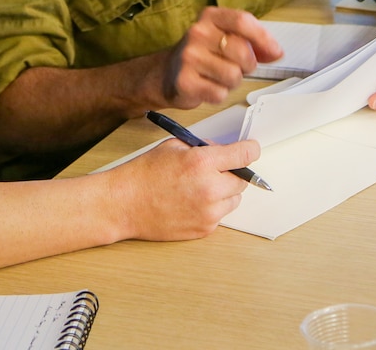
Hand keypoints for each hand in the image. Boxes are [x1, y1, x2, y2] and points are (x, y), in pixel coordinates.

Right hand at [115, 137, 262, 239]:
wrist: (125, 204)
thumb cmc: (144, 174)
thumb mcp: (174, 146)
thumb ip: (203, 147)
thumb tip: (223, 151)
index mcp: (203, 162)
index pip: (245, 154)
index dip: (250, 150)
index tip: (251, 150)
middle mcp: (210, 188)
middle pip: (243, 179)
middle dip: (233, 172)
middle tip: (215, 171)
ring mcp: (208, 212)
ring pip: (234, 200)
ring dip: (224, 192)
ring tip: (199, 188)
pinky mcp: (204, 229)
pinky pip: (220, 216)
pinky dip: (212, 209)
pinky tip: (191, 203)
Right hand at [159, 7, 284, 107]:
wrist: (166, 74)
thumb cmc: (203, 55)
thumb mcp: (225, 39)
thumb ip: (253, 42)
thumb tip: (276, 52)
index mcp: (210, 17)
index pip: (242, 21)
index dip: (263, 38)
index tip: (275, 52)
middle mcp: (197, 32)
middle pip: (241, 52)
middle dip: (247, 65)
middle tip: (235, 67)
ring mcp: (189, 57)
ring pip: (233, 75)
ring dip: (232, 82)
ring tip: (219, 77)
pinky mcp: (185, 81)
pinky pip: (220, 93)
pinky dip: (219, 95)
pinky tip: (208, 87)